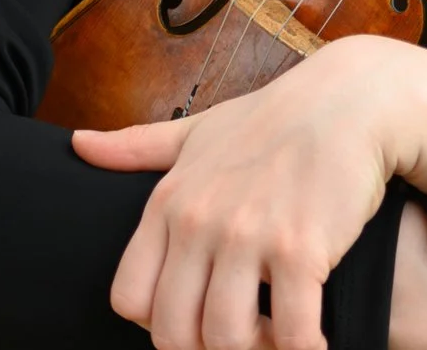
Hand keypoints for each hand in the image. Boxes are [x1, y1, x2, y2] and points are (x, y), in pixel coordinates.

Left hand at [72, 36, 426, 349]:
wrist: (349, 100)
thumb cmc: (272, 118)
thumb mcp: (197, 130)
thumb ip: (136, 147)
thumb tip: (77, 144)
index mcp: (169, 201)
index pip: (130, 297)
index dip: (158, 322)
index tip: (195, 315)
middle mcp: (200, 221)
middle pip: (175, 333)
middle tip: (241, 337)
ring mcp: (249, 236)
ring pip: (226, 339)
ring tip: (275, 338)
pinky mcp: (301, 249)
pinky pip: (290, 333)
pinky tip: (313, 340)